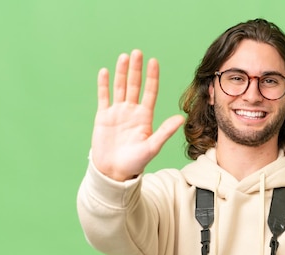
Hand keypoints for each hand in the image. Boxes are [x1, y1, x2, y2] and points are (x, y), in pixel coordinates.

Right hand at [91, 50, 184, 180]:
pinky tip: (105, 71)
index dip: (152, 77)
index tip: (154, 61)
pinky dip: (103, 84)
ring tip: (124, 57)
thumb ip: (165, 131)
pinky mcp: (103, 117)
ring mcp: (117, 113)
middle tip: (137, 52)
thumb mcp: (152, 147)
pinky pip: (103, 97)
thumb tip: (181, 119)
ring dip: (121, 72)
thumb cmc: (135, 163)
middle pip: (135, 85)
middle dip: (136, 69)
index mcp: (144, 117)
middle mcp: (131, 111)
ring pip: (120, 87)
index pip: (149, 92)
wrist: (114, 172)